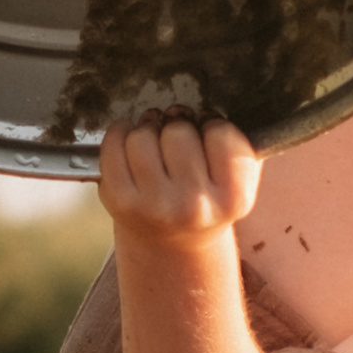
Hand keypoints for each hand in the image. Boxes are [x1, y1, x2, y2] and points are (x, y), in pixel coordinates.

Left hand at [96, 115, 259, 246]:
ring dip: (148, 130)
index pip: (222, 134)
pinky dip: (120, 133)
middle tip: (177, 139)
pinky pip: (114, 143)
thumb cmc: (206, 199)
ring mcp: (153, 205)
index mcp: (233, 199)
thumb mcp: (238, 181)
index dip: (212, 125)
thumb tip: (208, 108)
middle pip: (179, 131)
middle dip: (177, 127)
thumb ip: (237, 145)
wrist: (172, 243)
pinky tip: (130, 143)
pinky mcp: (120, 201)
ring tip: (155, 143)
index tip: (208, 134)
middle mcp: (194, 206)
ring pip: (143, 134)